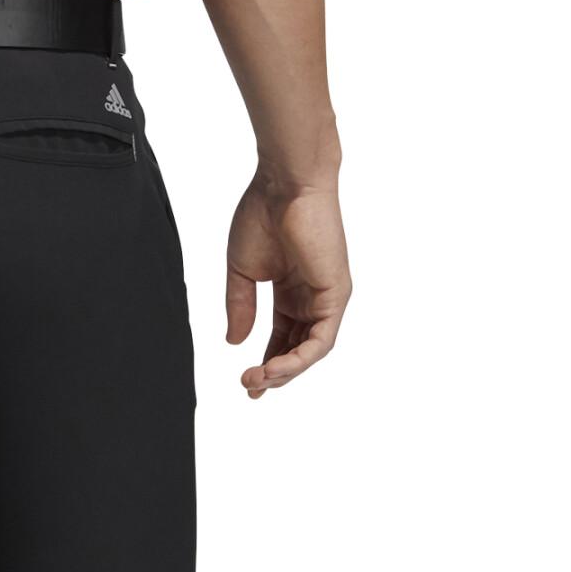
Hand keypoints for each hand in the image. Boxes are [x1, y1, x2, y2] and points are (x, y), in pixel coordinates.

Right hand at [225, 177, 350, 398]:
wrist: (284, 184)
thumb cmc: (261, 214)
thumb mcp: (241, 269)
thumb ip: (240, 306)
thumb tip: (234, 342)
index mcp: (290, 290)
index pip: (282, 336)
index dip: (265, 360)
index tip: (246, 381)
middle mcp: (311, 298)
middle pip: (296, 348)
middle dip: (274, 372)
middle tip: (250, 387)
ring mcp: (326, 298)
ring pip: (310, 350)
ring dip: (285, 370)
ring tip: (258, 380)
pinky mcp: (336, 296)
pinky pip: (322, 339)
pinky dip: (300, 358)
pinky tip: (277, 367)